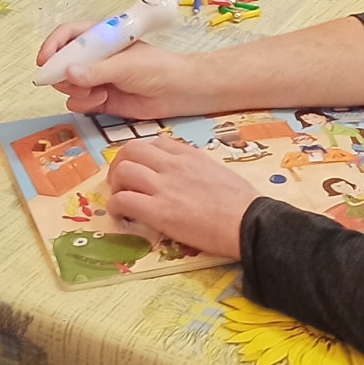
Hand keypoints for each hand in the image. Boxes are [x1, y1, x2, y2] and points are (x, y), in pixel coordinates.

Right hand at [36, 26, 209, 116]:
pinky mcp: (99, 100)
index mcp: (101, 38)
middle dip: (62, 74)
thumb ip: (96, 71)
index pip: (67, 36)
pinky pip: (78, 102)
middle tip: (72, 83)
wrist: (178, 92)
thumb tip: (68, 74)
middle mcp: (95, 57)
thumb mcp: (125, 65)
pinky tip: (102, 101)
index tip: (44, 61)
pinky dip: (84, 103)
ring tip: (95, 93)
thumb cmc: (156, 68)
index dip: (52, 46)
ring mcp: (96, 79)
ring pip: (67, 85)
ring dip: (75, 91)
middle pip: (62, 63)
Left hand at [107, 137, 256, 258]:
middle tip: (121, 183)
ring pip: (122, 171)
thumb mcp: (217, 171)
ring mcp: (163, 186)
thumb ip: (195, 168)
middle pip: (130, 150)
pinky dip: (116, 208)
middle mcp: (172, 164)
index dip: (140, 156)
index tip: (139, 169)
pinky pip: (122, 200)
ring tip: (121, 199)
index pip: (153, 143)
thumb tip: (184, 177)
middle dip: (119, 165)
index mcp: (188, 154)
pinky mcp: (158, 212)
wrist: (248, 222)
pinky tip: (122, 218)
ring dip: (115, 186)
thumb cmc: (241, 202)